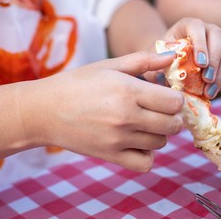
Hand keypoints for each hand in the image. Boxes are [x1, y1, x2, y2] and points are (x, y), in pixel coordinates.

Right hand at [20, 52, 183, 171]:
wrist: (45, 110)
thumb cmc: (77, 84)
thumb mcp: (109, 66)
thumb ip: (143, 61)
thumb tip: (171, 57)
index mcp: (128, 91)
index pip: (174, 102)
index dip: (175, 99)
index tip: (166, 97)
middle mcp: (126, 117)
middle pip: (173, 125)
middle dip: (172, 117)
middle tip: (160, 111)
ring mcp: (118, 140)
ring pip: (161, 143)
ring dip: (159, 134)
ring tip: (144, 124)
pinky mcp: (110, 156)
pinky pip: (145, 164)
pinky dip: (147, 155)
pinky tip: (137, 143)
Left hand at [145, 18, 220, 97]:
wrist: (166, 64)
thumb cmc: (159, 60)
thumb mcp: (154, 59)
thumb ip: (156, 62)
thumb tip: (163, 69)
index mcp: (188, 26)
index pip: (197, 27)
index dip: (200, 44)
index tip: (199, 63)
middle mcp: (207, 32)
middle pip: (218, 38)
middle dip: (214, 60)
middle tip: (206, 79)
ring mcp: (219, 46)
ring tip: (209, 91)